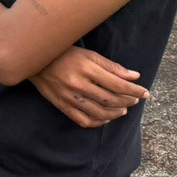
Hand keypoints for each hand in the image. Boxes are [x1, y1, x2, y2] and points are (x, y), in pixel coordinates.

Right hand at [29, 46, 148, 128]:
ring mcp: (68, 96)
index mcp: (84, 68)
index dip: (134, 90)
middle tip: (136, 100)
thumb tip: (134, 76)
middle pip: (110, 99)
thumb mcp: (87, 54)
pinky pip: (83, 120)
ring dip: (115, 113)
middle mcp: (76, 84)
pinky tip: (105, 118)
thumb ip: (111, 66)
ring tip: (123, 109)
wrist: (32, 60)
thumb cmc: (62, 53)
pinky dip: (98, 122)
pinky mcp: (61, 105)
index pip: (117, 84)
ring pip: (99, 113)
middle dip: (128, 101)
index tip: (145, 92)